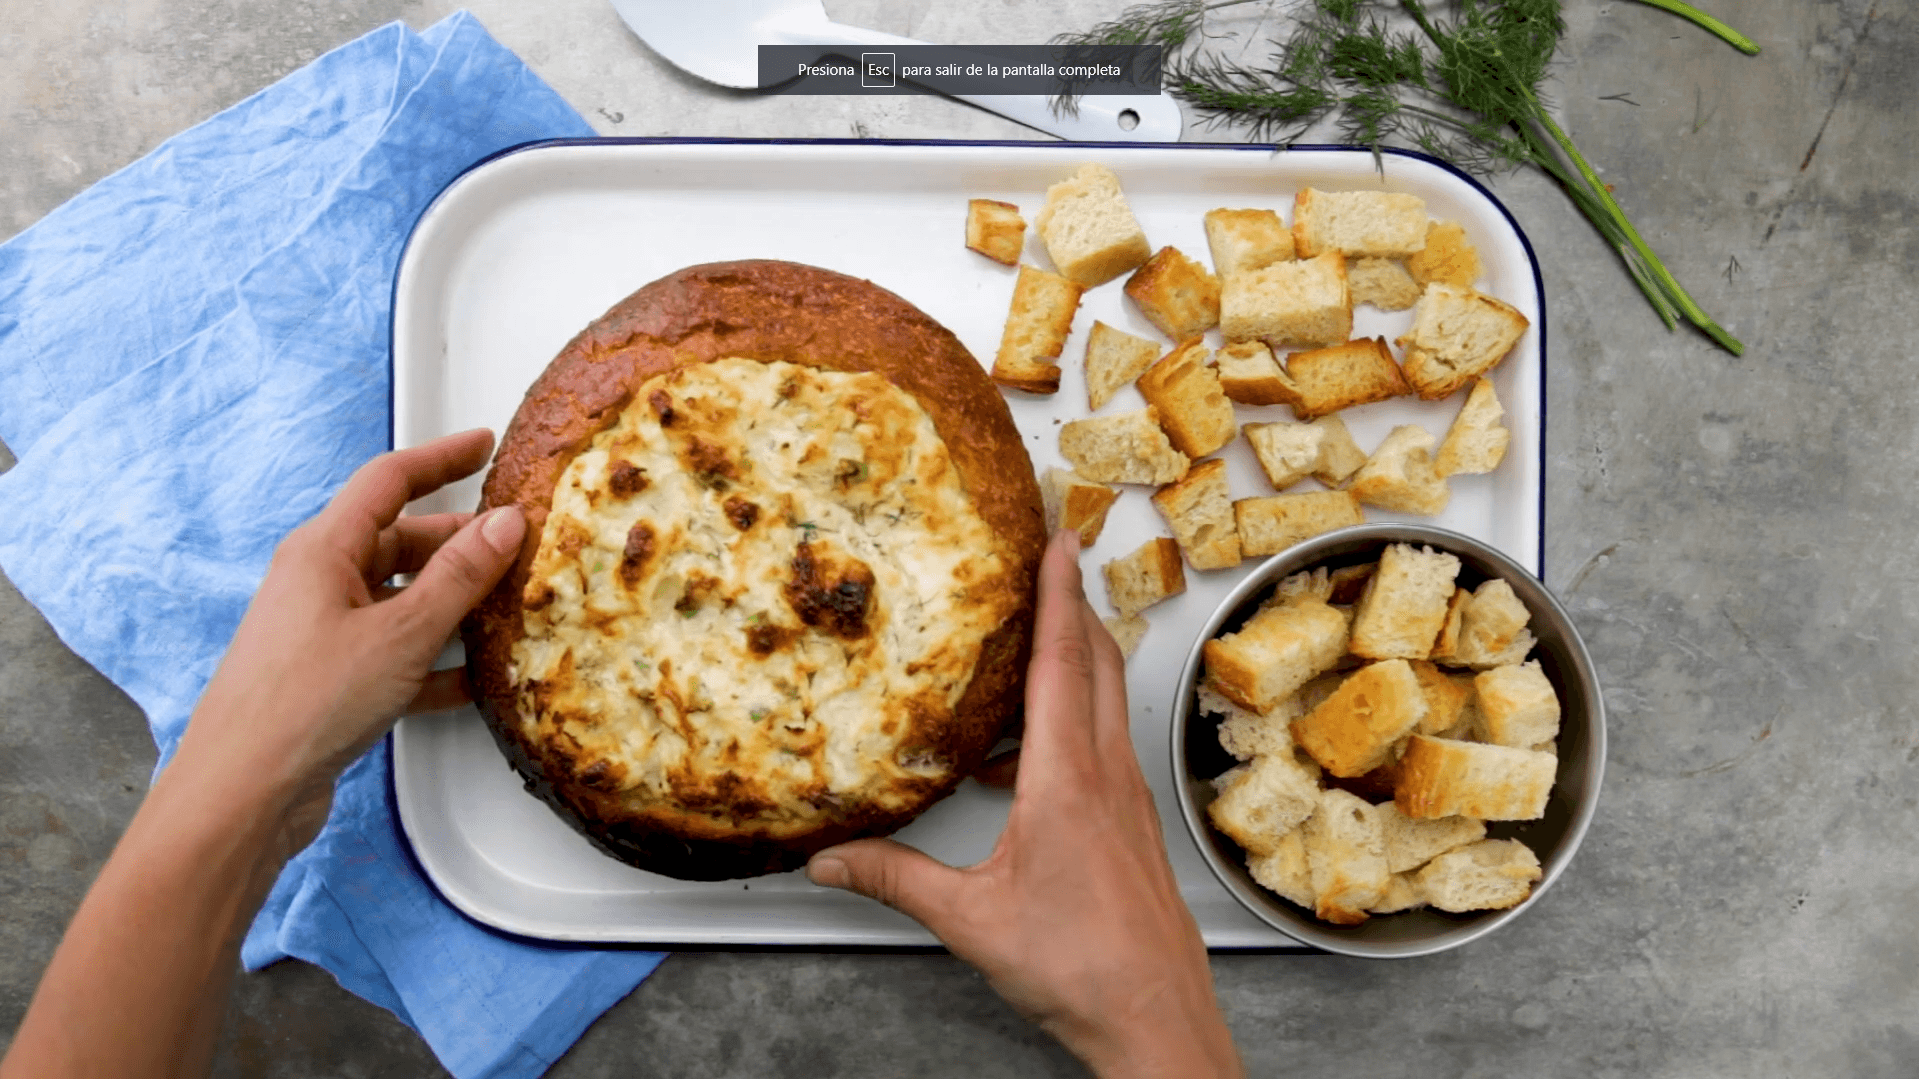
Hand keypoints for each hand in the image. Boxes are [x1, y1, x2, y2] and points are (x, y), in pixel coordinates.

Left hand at [1, 429, 525, 1078]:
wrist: (243, 793)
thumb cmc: (304, 705)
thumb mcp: (401, 633)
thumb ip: (459, 577)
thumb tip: (503, 525)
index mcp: (323, 550)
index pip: (389, 481)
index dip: (442, 458)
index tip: (484, 444)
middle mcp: (318, 581)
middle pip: (401, 542)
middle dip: (461, 544)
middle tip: (517, 549)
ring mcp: (322, 631)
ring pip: (400, 598)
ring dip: (453, 604)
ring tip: (507, 611)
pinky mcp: (329, 679)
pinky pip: (394, 651)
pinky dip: (433, 658)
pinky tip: (471, 680)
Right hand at [806, 533, 1242, 1077]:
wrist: (1155, 1017)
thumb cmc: (1081, 966)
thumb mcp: (969, 919)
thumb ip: (895, 879)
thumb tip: (833, 860)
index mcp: (1068, 779)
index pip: (1061, 662)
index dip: (1057, 594)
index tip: (1057, 541)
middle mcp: (1107, 775)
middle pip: (1095, 663)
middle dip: (1072, 605)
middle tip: (1051, 563)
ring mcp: (1127, 799)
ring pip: (1103, 703)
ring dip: (1070, 665)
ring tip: (1024, 654)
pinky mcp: (1132, 825)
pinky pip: (1101, 748)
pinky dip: (1066, 728)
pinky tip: (1019, 768)